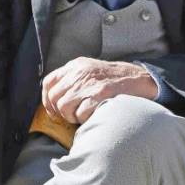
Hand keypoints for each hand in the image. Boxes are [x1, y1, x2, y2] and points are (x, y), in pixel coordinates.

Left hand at [41, 57, 158, 124]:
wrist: (137, 79)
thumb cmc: (112, 79)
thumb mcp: (89, 69)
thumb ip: (72, 78)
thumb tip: (53, 97)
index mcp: (76, 65)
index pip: (49, 82)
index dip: (47, 99)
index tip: (53, 110)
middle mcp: (80, 73)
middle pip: (55, 97)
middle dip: (61, 111)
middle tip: (72, 115)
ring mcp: (89, 83)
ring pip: (65, 107)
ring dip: (72, 116)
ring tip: (83, 115)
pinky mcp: (99, 95)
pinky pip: (80, 114)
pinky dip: (84, 119)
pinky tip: (93, 114)